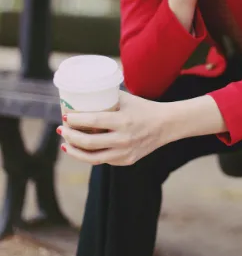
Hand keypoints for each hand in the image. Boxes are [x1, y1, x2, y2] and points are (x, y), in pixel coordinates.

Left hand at [57, 91, 171, 165]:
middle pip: (88, 142)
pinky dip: (90, 155)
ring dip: (75, 151)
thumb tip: (84, 94)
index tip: (65, 116)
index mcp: (124, 121)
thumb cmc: (144, 108)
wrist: (166, 125)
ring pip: (92, 158)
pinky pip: (103, 160)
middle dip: (70, 136)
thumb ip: (107, 97)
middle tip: (62, 129)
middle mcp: (124, 139)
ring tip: (65, 144)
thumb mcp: (127, 99)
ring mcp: (125, 153)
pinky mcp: (126, 161)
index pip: (93, 122)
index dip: (76, 120)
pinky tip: (82, 149)